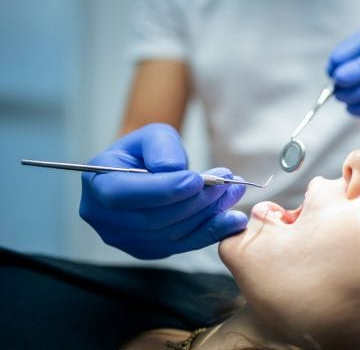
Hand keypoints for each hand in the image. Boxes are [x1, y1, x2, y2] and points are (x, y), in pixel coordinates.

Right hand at [79, 123, 246, 258]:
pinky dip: (210, 232)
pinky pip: (182, 245)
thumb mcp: (154, 136)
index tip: (198, 180)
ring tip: (233, 194)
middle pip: (152, 219)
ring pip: (170, 234)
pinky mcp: (148, 250)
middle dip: (194, 202)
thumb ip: (162, 148)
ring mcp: (125, 239)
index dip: (162, 190)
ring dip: (207, 215)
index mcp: (98, 184)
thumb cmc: (148, 150)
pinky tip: (232, 220)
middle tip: (227, 183)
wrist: (148, 169)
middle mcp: (104, 218)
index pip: (123, 194)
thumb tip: (174, 171)